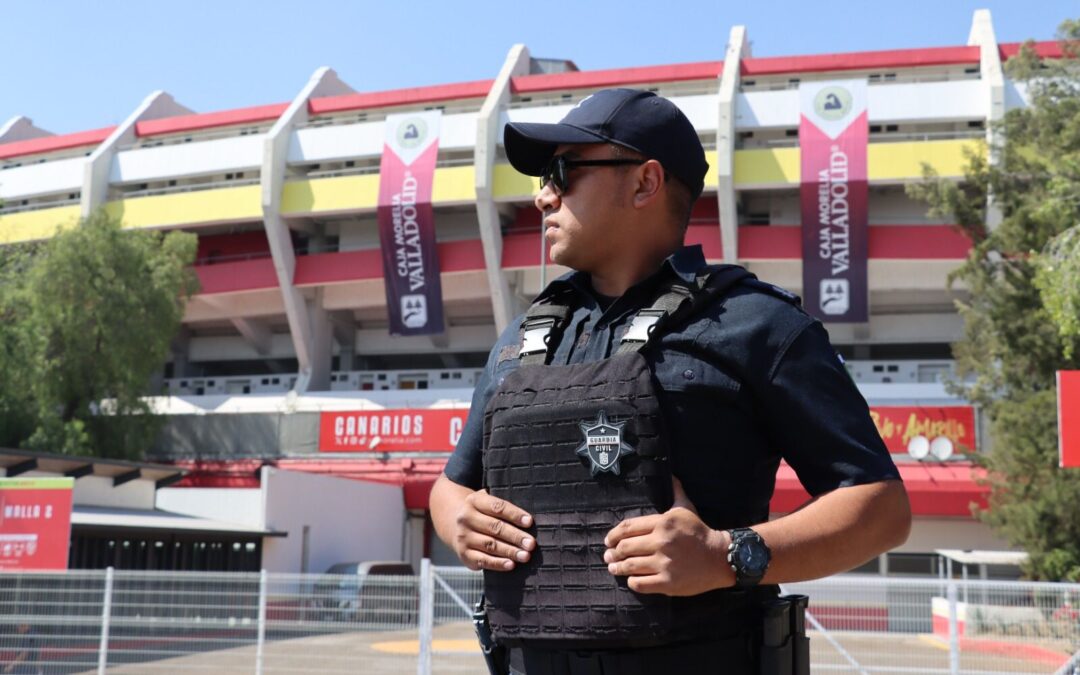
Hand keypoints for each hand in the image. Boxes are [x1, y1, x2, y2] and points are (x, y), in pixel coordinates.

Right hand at [450, 488, 535, 571]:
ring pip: (490, 545)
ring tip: (526, 555)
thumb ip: (504, 508)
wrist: (455, 527)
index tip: (529, 522)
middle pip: (495, 527)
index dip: (514, 514)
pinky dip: (498, 564)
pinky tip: (511, 564)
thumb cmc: (482, 514)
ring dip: (510, 551)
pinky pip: (483, 560)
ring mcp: (464, 537)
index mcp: (474, 501)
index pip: (497, 507)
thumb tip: (529, 521)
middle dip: (515, 536)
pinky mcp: (464, 554)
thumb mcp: (487, 503)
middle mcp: (466, 518)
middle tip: (531, 543)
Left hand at [603, 476, 734, 594]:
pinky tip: (631, 579)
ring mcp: (664, 564)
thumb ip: (676, 492)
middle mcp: (661, 542)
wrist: (720, 557)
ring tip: (613, 567)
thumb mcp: (686, 508)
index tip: (608, 540)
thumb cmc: (699, 532)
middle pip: (626, 547)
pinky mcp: (668, 583)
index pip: (628, 527)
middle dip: (613, 552)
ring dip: (618, 567)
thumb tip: (671, 475)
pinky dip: (631, 581)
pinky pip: (640, 584)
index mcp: (663, 523)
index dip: (614, 534)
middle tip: (608, 555)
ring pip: (630, 566)